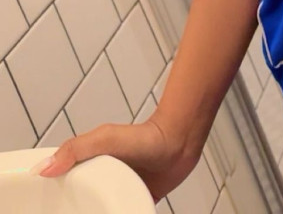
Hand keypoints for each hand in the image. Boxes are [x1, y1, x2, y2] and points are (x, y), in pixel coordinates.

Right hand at [34, 109, 201, 202]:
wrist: (178, 145)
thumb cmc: (144, 136)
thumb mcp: (105, 138)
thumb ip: (76, 148)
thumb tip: (44, 168)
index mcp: (87, 163)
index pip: (62, 182)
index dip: (52, 196)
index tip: (45, 207)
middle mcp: (100, 178)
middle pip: (78, 201)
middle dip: (72, 210)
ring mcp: (116, 191)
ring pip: (97, 211)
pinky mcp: (131, 203)